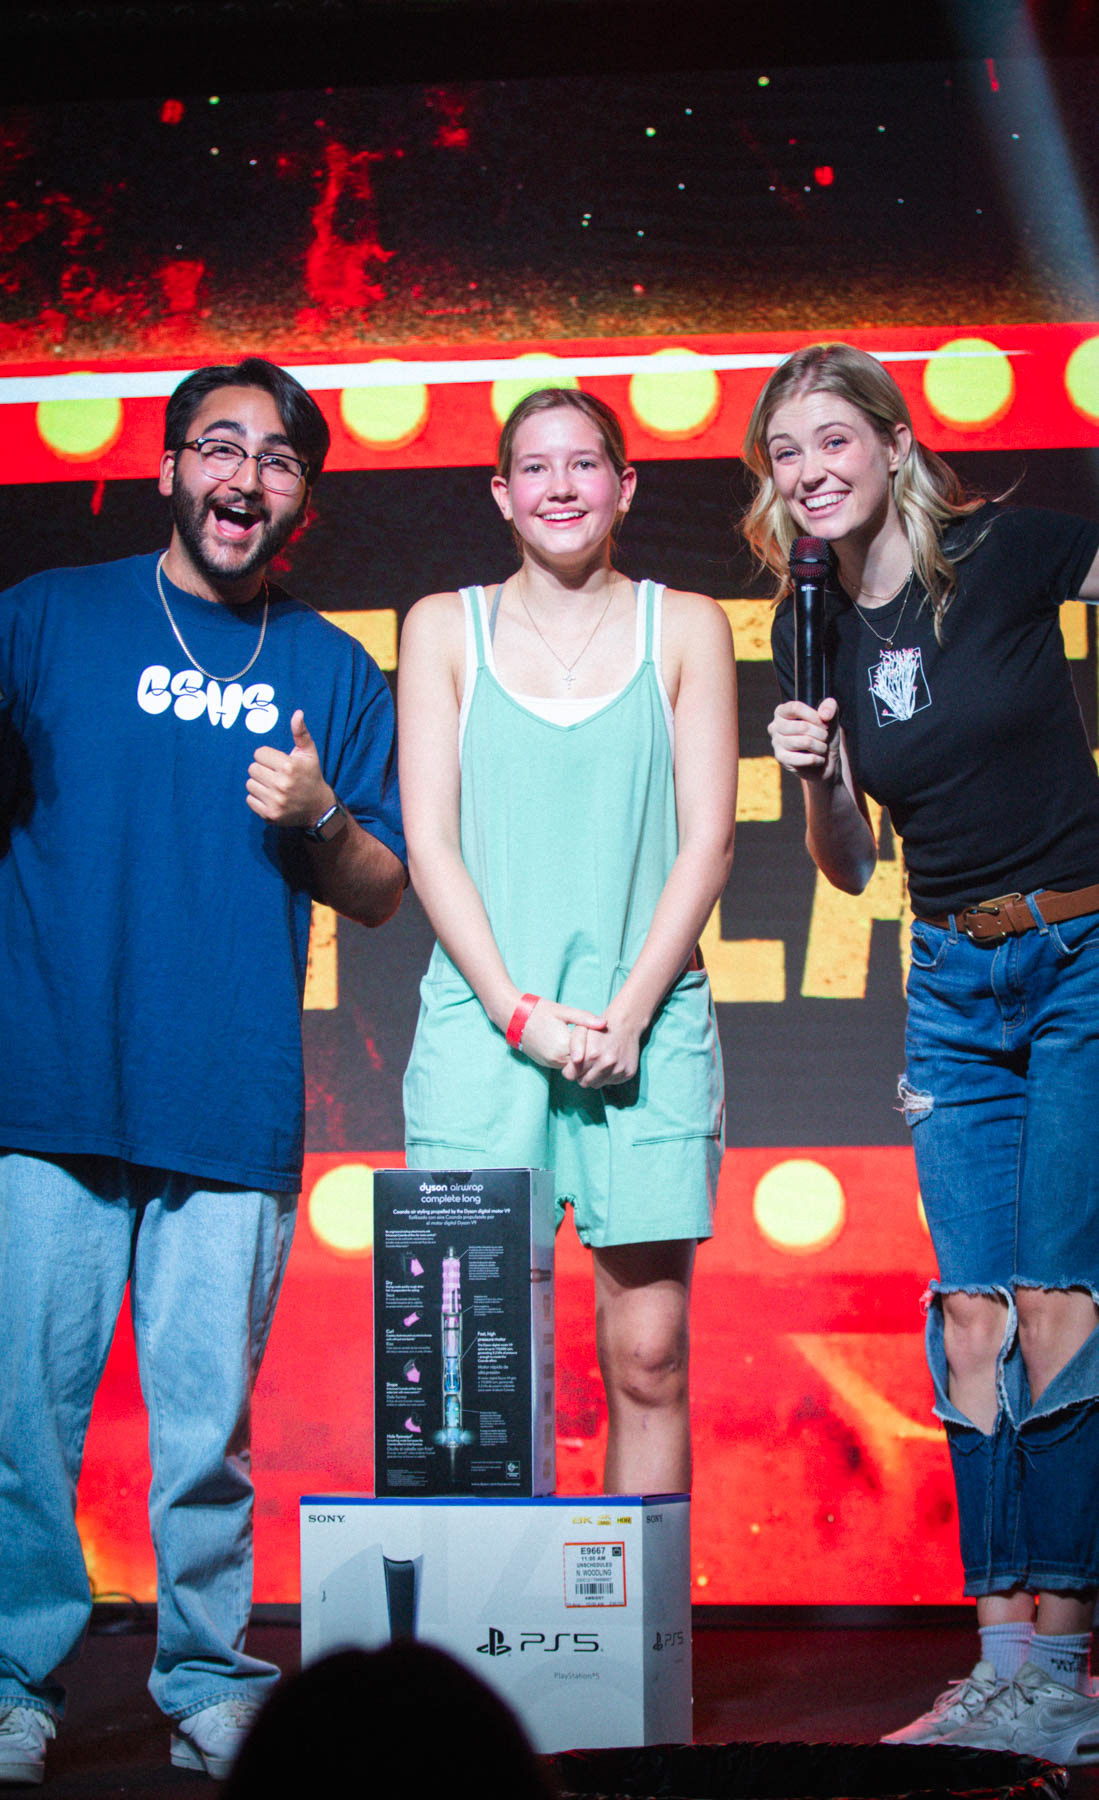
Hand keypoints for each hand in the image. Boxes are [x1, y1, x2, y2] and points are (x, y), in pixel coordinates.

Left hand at [246, 709, 332, 826]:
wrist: (318, 808)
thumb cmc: (311, 776)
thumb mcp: (309, 754)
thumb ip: (300, 733)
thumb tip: (298, 713)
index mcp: (289, 766)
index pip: (259, 753)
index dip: (267, 757)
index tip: (277, 763)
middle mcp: (282, 784)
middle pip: (252, 768)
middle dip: (262, 770)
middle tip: (274, 775)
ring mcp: (275, 801)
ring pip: (249, 784)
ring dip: (258, 784)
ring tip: (272, 786)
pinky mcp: (270, 814)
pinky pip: (249, 800)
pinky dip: (257, 799)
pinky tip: (269, 797)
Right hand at [516, 998, 607, 1072]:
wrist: (514, 1018)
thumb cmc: (540, 1011)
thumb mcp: (564, 1011)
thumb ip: (585, 1019)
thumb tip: (605, 1023)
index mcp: (563, 1045)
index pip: (589, 1052)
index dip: (597, 1045)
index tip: (602, 1037)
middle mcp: (557, 1058)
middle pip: (583, 1062)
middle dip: (591, 1053)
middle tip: (599, 1043)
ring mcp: (550, 1063)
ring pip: (574, 1066)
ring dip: (581, 1057)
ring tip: (588, 1045)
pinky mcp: (546, 1064)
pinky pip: (565, 1065)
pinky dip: (571, 1058)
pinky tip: (575, 1047)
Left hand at [563, 1013, 640, 1088]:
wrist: (625, 1024)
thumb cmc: (599, 1028)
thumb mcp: (581, 1030)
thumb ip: (572, 1046)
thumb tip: (574, 1063)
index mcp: (592, 1054)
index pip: (571, 1075)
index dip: (570, 1070)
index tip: (573, 1065)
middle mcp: (606, 1064)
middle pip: (584, 1083)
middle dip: (582, 1075)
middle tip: (586, 1063)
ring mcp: (618, 1069)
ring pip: (597, 1085)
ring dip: (594, 1077)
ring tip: (597, 1063)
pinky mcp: (628, 1073)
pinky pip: (611, 1082)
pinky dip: (608, 1076)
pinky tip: (609, 1063)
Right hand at [768, 697, 839, 780]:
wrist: (823, 761)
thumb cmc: (822, 736)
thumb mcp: (830, 718)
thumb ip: (830, 707)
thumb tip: (825, 714)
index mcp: (783, 711)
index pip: (796, 708)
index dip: (814, 716)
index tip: (825, 723)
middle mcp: (775, 726)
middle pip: (803, 726)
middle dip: (821, 734)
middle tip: (825, 738)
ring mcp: (776, 743)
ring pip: (805, 742)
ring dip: (821, 747)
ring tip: (823, 748)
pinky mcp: (781, 759)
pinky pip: (806, 758)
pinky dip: (818, 759)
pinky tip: (818, 759)